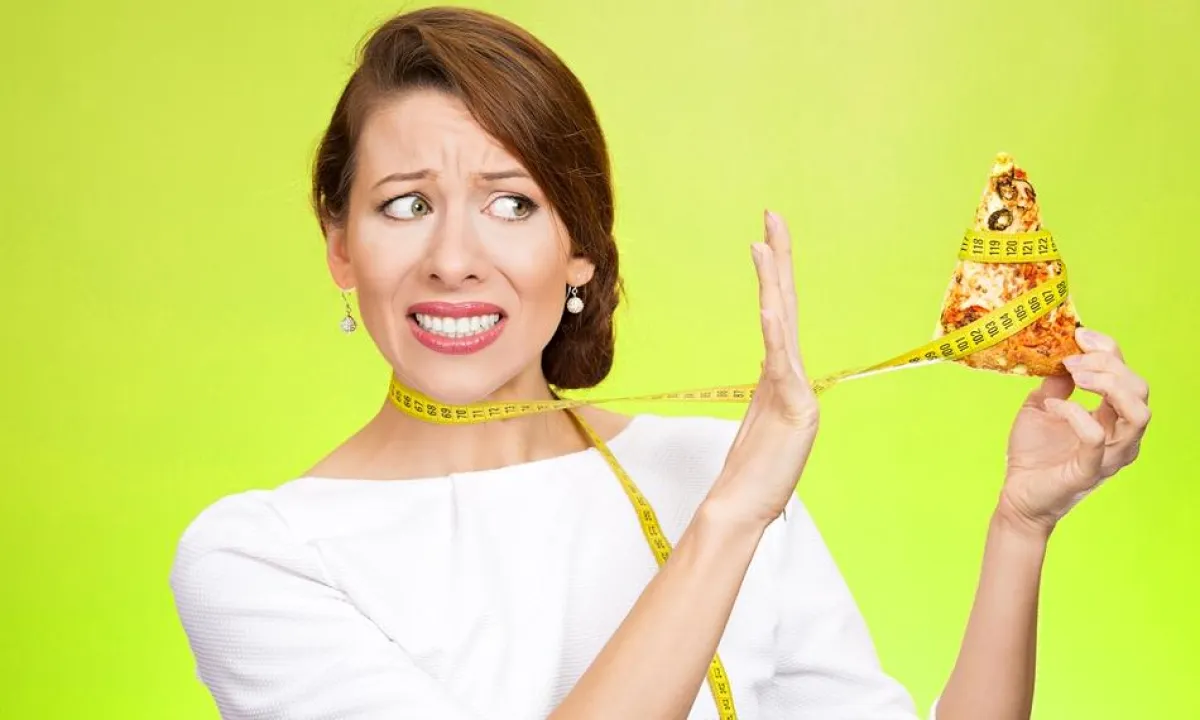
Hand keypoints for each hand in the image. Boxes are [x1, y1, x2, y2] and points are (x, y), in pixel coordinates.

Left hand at [705, 211, 819, 527]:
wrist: (745, 506)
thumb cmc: (752, 471)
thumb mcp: (761, 419)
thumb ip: (769, 389)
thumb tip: (771, 366)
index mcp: (780, 375)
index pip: (777, 312)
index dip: (774, 273)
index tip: (766, 235)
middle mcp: (792, 375)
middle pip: (784, 305)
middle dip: (779, 258)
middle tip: (772, 214)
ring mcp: (796, 391)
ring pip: (781, 324)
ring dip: (772, 281)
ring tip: (763, 242)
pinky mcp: (794, 410)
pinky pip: (780, 362)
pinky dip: (774, 331)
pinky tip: (768, 304)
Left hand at [998, 328, 1150, 534]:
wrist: (1017, 494)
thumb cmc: (1033, 454)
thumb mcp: (1041, 406)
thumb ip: (1055, 382)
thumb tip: (1061, 355)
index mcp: (1112, 417)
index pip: (1127, 375)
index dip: (1108, 349)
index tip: (1079, 334)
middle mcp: (1120, 435)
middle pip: (1139, 389)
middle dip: (1108, 364)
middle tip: (1072, 359)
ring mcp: (1110, 455)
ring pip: (1137, 413)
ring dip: (1108, 385)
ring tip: (1075, 377)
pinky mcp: (1090, 471)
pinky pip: (1096, 437)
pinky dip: (1075, 414)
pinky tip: (1052, 407)